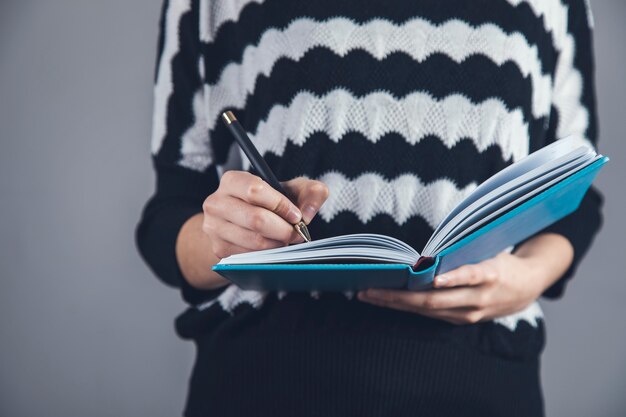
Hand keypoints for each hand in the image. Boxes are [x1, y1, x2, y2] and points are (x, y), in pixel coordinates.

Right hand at [202, 171, 328, 258]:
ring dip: (278, 243)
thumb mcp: (291, 189)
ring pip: (254, 241)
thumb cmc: (270, 202)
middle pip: (256, 219)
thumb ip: (310, 192)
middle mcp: (216, 202)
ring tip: (286, 239)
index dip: (281, 205)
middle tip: (297, 233)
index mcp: (232, 180)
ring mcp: (214, 228)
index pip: (255, 190)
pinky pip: (249, 256)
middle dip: (284, 229)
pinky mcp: (219, 249)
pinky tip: (273, 247)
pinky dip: (267, 254)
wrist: (242, 222)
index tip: (297, 215)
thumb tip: (308, 214)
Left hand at [358, 234, 573, 324]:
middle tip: (369, 290)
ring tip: (369, 296)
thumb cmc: (501, 261)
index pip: (468, 276)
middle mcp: (477, 298)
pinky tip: (389, 302)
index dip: (450, 278)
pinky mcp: (463, 319)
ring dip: (396, 304)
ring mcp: (469, 313)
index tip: (428, 276)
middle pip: (433, 300)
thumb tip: (427, 254)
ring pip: (427, 310)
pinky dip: (408, 307)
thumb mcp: (489, 251)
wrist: (526, 287)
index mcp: (489, 274)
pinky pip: (431, 313)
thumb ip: (463, 255)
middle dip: (398, 296)